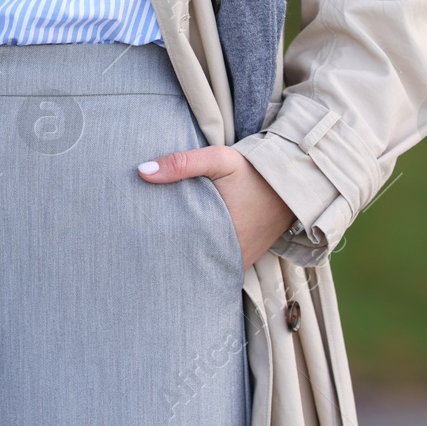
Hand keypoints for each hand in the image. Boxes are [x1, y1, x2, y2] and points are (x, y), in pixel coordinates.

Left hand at [137, 145, 294, 269]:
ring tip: (156, 249)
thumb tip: (142, 171)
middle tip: (138, 245)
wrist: (292, 182)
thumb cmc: (252, 171)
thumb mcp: (218, 160)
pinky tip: (184, 249)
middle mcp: (231, 256)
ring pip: (204, 265)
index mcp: (220, 236)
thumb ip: (182, 164)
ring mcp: (240, 261)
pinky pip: (218, 263)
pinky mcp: (246, 259)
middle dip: (166, 255)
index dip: (156, 247)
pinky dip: (203, 257)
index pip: (178, 251)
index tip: (135, 240)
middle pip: (189, 262)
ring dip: (186, 257)